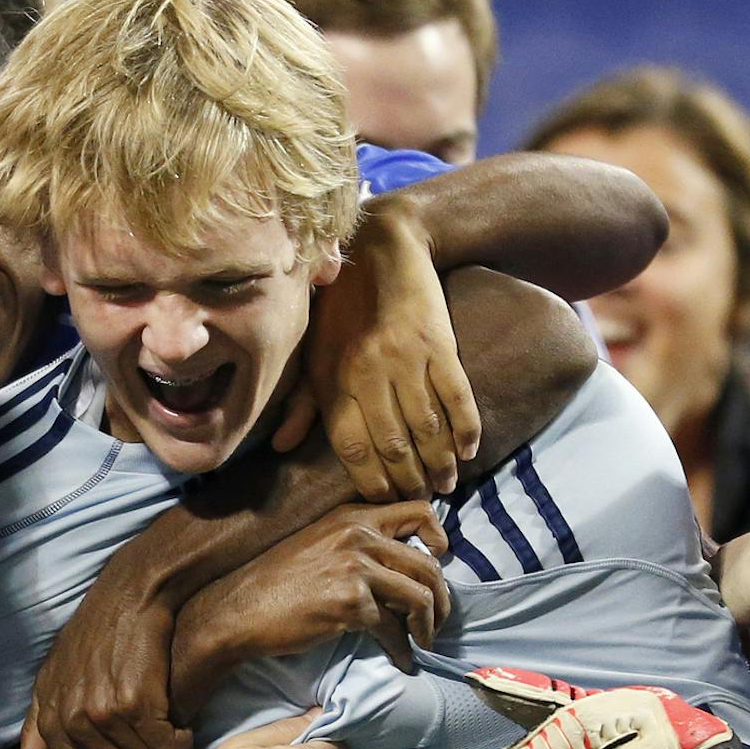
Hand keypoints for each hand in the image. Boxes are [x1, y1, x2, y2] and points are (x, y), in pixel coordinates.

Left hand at [12, 561, 188, 748]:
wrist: (130, 596)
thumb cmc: (93, 638)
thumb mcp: (52, 679)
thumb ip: (37, 730)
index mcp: (54, 723)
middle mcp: (74, 722)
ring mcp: (104, 713)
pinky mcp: (137, 702)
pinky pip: (167, 748)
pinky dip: (181, 747)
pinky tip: (184, 732)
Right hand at [176, 501, 448, 685]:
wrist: (239, 610)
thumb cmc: (275, 582)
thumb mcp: (319, 545)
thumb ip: (358, 544)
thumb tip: (400, 567)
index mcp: (353, 517)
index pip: (420, 510)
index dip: (440, 538)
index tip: (439, 562)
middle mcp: (358, 535)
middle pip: (429, 563)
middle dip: (442, 599)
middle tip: (437, 621)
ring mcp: (355, 568)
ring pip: (420, 597)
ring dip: (429, 626)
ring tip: (423, 642)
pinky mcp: (350, 604)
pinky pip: (393, 630)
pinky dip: (402, 650)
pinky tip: (401, 661)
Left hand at [283, 193, 478, 499]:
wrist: (382, 247)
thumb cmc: (339, 305)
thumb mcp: (311, 351)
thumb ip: (302, 401)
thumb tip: (281, 448)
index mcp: (333, 377)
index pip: (351, 446)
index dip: (369, 481)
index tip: (383, 501)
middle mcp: (368, 373)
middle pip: (392, 444)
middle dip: (407, 480)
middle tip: (419, 501)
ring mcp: (406, 359)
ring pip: (426, 426)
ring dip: (438, 463)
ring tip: (445, 486)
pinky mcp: (440, 343)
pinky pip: (456, 396)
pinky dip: (465, 428)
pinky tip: (468, 452)